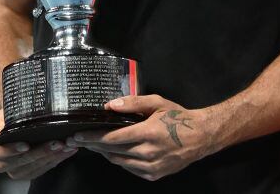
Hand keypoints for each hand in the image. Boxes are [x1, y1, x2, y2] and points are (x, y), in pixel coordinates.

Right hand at [0, 107, 78, 179]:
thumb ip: (5, 119)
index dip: (10, 151)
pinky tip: (67, 150)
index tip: (26, 145)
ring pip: (33, 168)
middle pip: (19, 162)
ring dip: (51, 157)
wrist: (17, 121)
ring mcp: (15, 169)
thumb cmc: (10, 115)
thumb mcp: (5, 113)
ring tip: (66, 146)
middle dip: (39, 153)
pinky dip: (57, 159)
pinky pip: (43, 169)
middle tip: (56, 143)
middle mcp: (1, 162)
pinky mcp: (29, 172)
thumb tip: (3, 126)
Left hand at [67, 94, 219, 181]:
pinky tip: (116, 152)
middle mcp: (147, 153)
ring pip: (119, 161)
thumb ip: (133, 103)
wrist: (201, 136)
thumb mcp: (157, 103)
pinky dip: (120, 160)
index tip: (78, 135)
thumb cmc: (178, 117)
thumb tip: (110, 105)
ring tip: (95, 145)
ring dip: (105, 153)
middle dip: (93, 145)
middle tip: (78, 140)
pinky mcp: (153, 175)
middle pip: (112, 150)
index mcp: (148, 133)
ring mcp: (150, 167)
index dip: (92, 137)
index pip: (112, 137)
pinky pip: (130, 168)